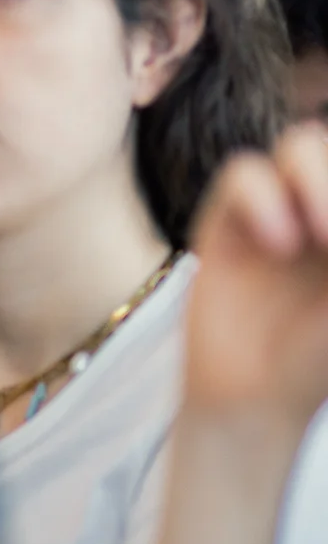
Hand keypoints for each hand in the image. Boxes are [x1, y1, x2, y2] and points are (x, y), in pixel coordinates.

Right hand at [184, 123, 327, 430]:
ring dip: (315, 175)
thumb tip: (323, 225)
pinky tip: (278, 244)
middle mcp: (320, 209)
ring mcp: (277, 210)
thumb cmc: (317, 356)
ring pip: (298, 145)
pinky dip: (263, 197)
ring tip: (322, 236)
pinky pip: (242, 174)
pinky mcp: (225, 223)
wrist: (255, 398)